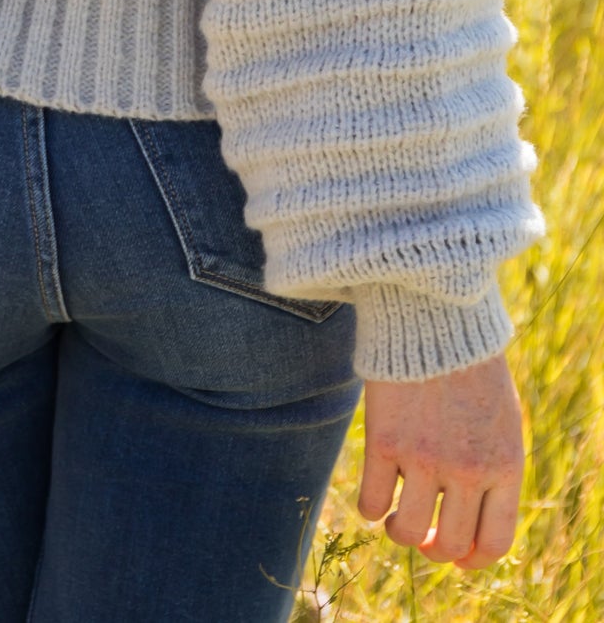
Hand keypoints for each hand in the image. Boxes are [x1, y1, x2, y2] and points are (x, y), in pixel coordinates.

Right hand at [359, 352, 523, 567]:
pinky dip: (371, 508)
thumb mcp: (500, 421)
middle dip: (433, 548)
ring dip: (400, 533)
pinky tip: (374, 494)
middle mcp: (468, 470)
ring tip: (396, 519)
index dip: (472, 559)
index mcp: (504, 466)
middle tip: (421, 534)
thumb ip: (492, 472)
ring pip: (407, 531)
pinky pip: (372, 502)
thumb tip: (466, 529)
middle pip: (448, 544)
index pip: (492, 542)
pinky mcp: (384, 441)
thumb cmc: (469, 367)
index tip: (457, 555)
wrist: (434, 315)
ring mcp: (424, 458)